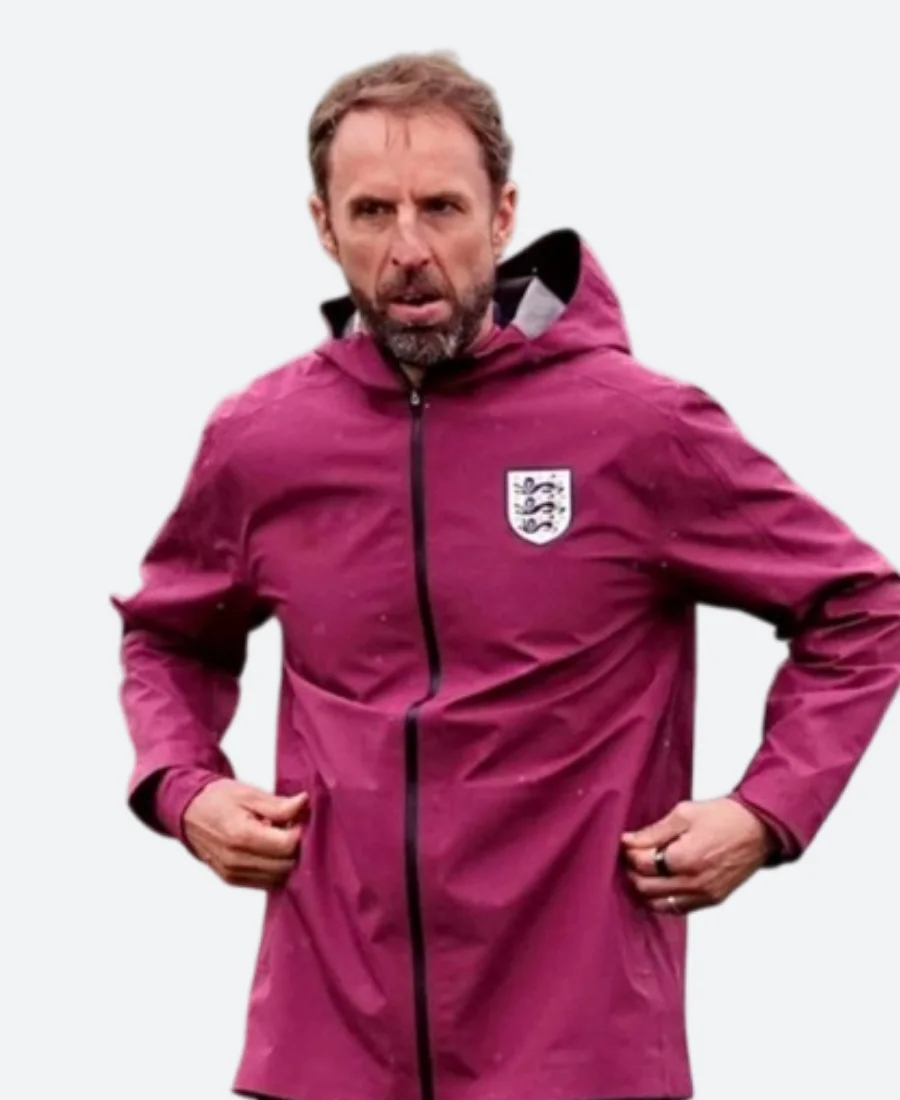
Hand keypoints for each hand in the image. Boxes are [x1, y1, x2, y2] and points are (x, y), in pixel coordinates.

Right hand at [183, 779, 309, 889]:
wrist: (188, 812)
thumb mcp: (249, 793)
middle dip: (296, 847)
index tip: (297, 819)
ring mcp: (233, 874)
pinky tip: (269, 849)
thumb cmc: (217, 799)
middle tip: (291, 827)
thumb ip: (278, 805)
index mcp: (241, 836)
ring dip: (286, 859)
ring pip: (278, 877)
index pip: (287, 846)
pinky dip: (275, 868)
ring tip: (278, 837)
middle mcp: (236, 860)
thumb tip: (304, 803)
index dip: (299, 832)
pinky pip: (266, 882)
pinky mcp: (232, 880)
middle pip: (286, 864)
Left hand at [620, 797, 769, 914]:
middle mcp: (694, 883)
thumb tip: (627, 840)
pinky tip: (660, 884)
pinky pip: (678, 909)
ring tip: (644, 870)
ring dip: (645, 889)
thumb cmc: (725, 817)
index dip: (629, 853)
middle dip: (633, 871)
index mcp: (685, 859)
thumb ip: (653, 831)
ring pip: (659, 904)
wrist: (759, 828)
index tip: (626, 843)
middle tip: (631, 857)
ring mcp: (704, 895)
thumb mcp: (684, 814)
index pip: (642, 864)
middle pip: (646, 887)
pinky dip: (663, 900)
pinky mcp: (712, 900)